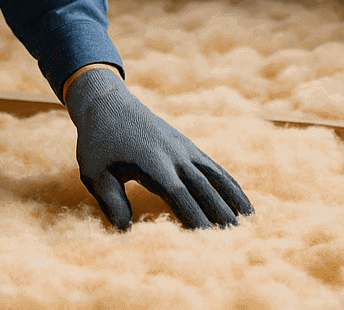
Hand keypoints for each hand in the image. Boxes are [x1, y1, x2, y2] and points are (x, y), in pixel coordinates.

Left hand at [65, 66, 252, 229]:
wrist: (106, 102)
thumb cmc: (97, 141)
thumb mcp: (93, 172)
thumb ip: (110, 200)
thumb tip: (125, 228)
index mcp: (152, 163)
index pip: (179, 196)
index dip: (195, 218)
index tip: (208, 241)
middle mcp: (173, 155)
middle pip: (203, 188)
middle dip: (221, 213)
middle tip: (238, 238)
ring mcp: (182, 148)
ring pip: (214, 175)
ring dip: (232, 196)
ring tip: (250, 219)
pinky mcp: (185, 144)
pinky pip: (212, 166)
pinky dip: (228, 182)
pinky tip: (238, 198)